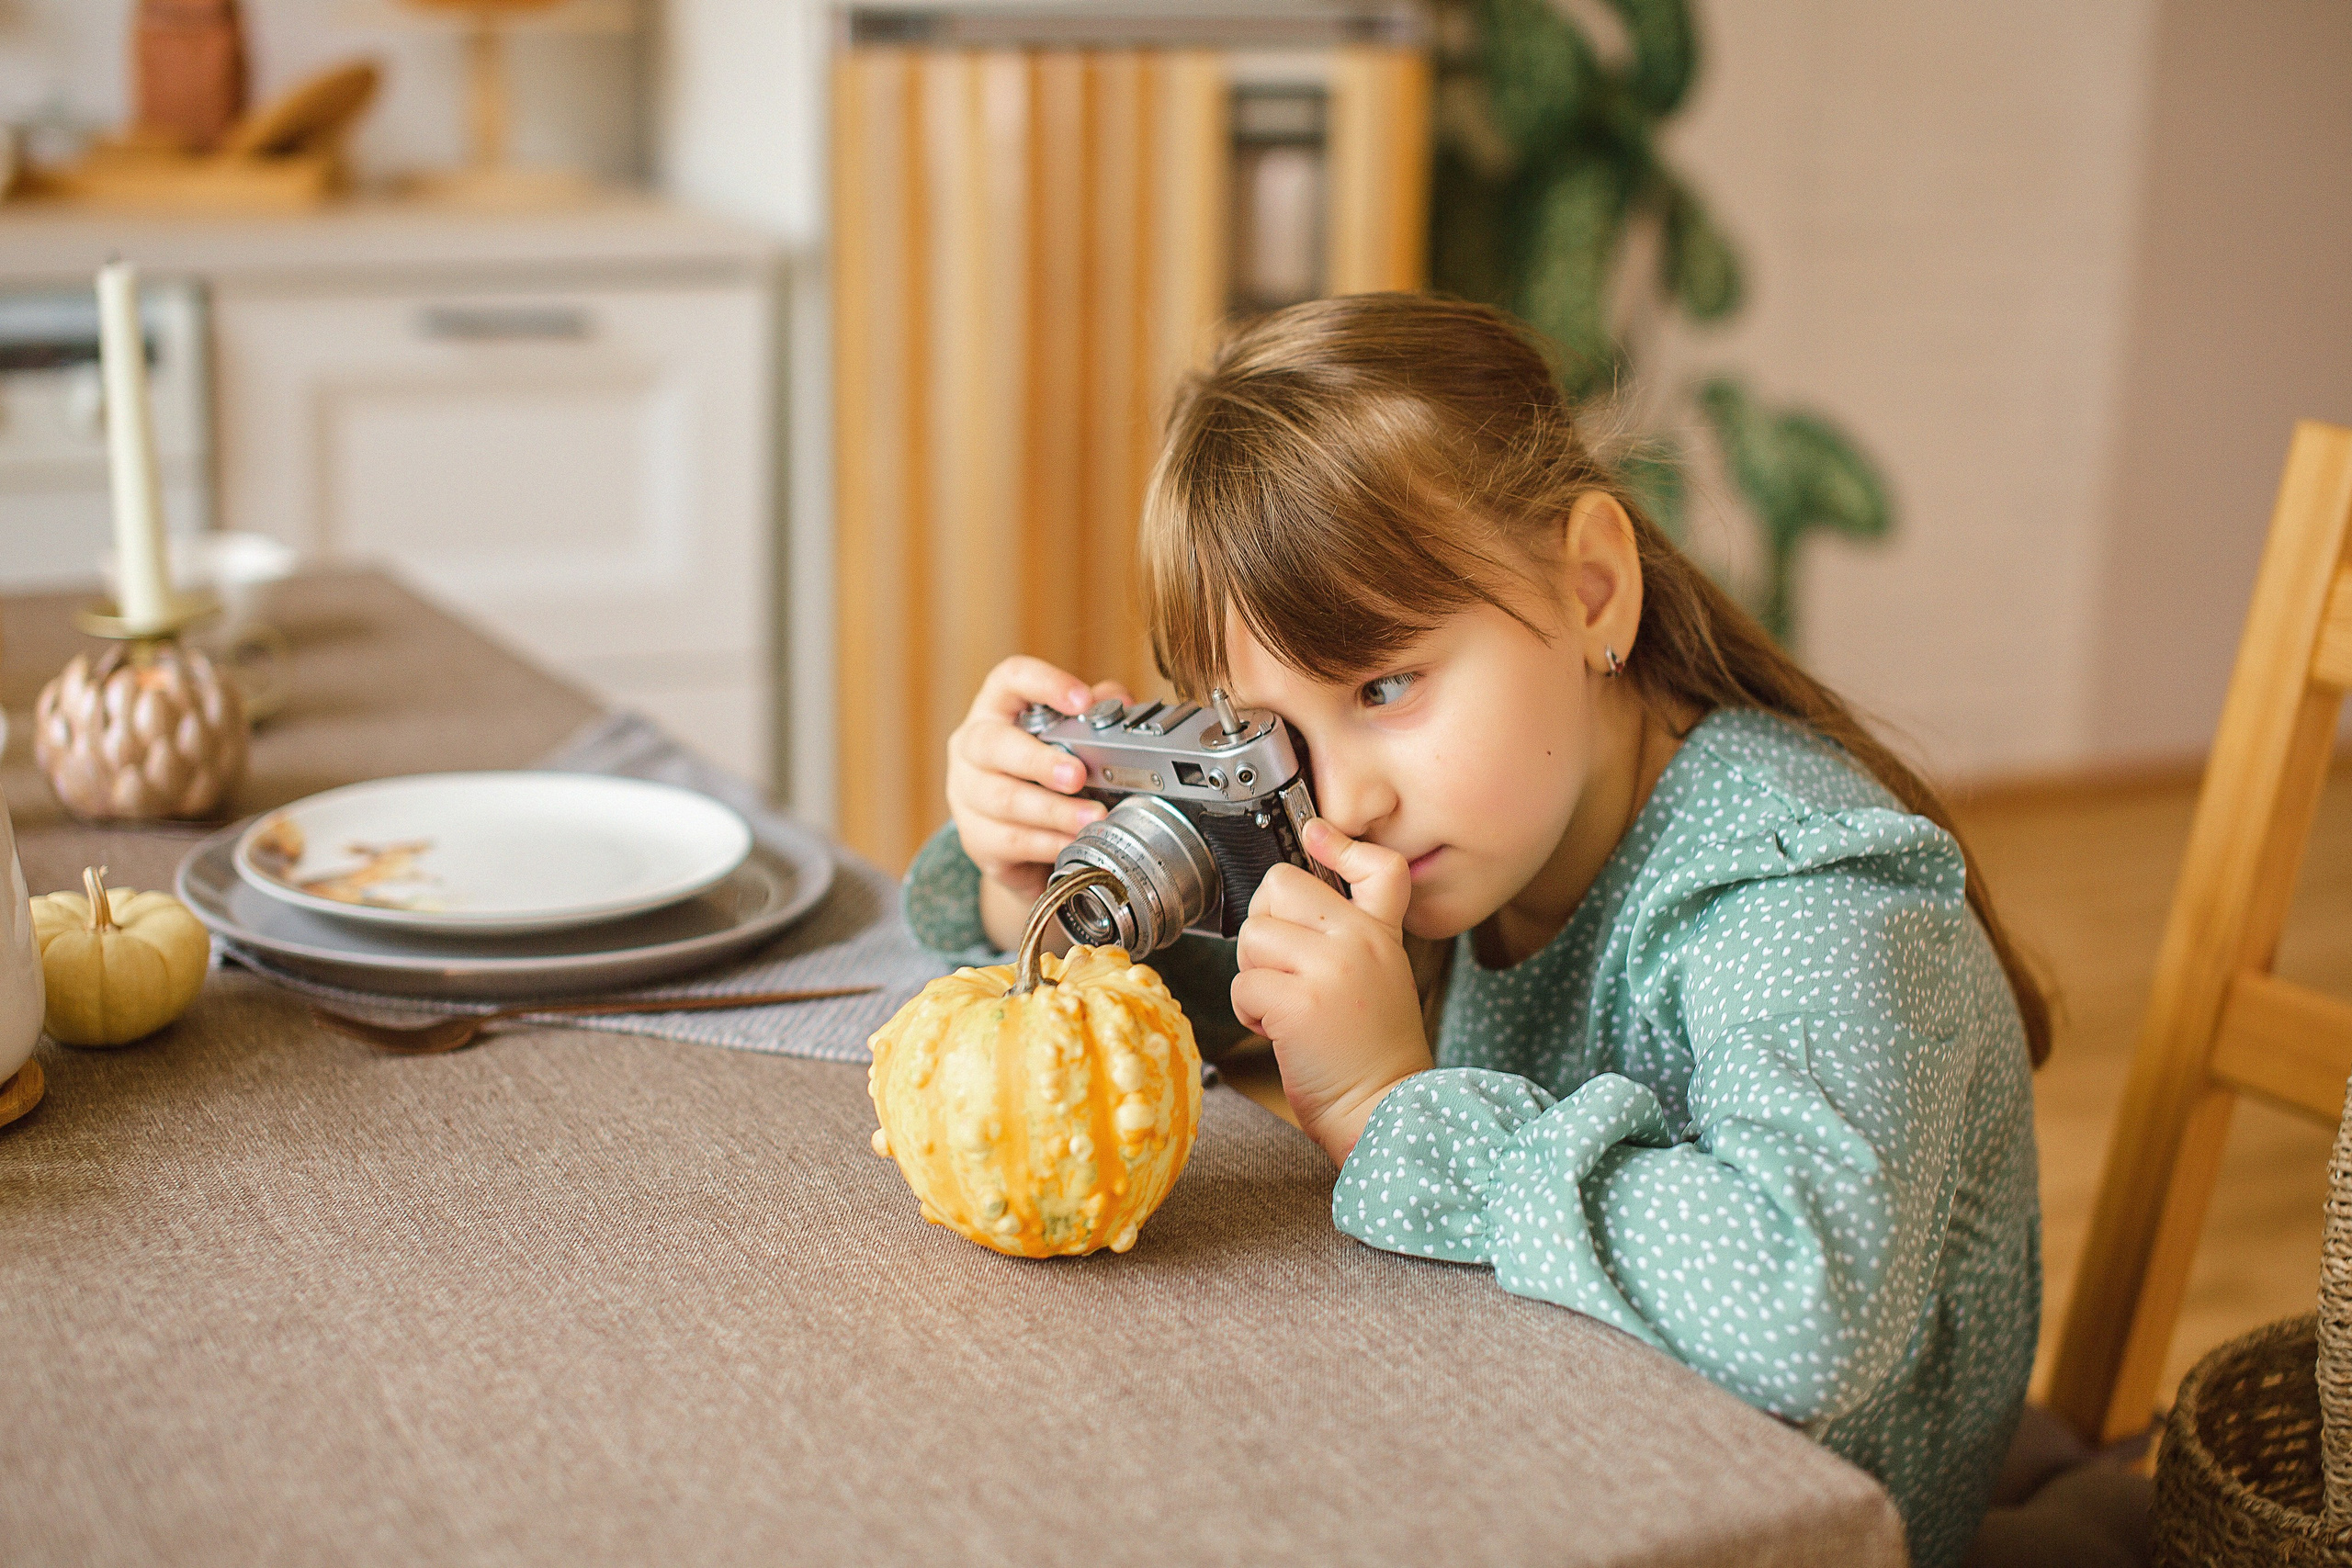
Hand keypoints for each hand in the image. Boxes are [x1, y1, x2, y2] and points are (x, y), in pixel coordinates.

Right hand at [946, 657, 1130, 904]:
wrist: (1019, 840)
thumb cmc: (1045, 776)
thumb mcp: (1069, 738)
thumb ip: (1095, 714)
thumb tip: (1120, 701)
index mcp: (997, 709)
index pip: (1011, 678)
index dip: (1046, 684)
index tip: (1082, 701)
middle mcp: (973, 746)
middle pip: (993, 744)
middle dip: (1039, 760)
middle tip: (1078, 774)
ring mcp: (967, 793)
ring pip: (1004, 799)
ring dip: (1053, 810)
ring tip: (1091, 817)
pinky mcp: (975, 837)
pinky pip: (1010, 840)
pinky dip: (1048, 843)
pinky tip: (1074, 841)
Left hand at [1232, 818, 1432, 1164]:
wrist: (1385, 1111)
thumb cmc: (1371, 1055)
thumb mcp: (1382, 978)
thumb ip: (1349, 936)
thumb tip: (1284, 909)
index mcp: (1381, 933)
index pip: (1378, 865)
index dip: (1340, 844)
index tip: (1315, 835)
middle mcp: (1360, 940)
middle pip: (1280, 886)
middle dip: (1265, 928)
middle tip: (1283, 971)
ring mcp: (1331, 968)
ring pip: (1253, 935)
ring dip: (1252, 974)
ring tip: (1283, 1006)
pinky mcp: (1300, 1003)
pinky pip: (1243, 984)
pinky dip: (1249, 1012)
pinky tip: (1279, 1031)